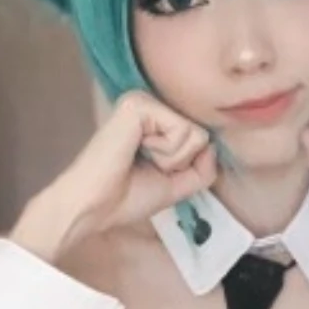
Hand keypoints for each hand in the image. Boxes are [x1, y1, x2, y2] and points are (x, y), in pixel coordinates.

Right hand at [14, 90, 216, 257]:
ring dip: (172, 159)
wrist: (95, 207)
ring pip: (194, 132)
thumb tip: (213, 146)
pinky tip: (135, 152)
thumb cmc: (125, 199)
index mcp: (152, 122)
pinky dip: (166, 152)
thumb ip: (202, 169)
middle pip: (199, 135)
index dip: (183, 166)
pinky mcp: (139, 104)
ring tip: (138, 160)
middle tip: (145, 168)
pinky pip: (182, 130)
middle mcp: (147, 105)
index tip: (152, 173)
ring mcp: (142, 101)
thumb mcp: (175, 185)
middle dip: (179, 162)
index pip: (197, 139)